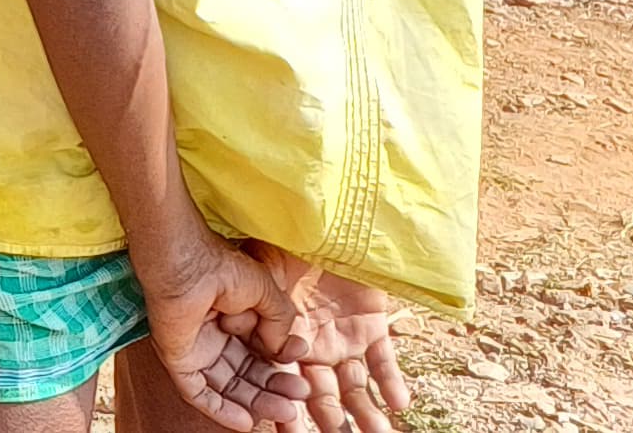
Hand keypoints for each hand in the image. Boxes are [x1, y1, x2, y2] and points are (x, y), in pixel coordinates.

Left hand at [133, 229, 315, 430]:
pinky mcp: (178, 359)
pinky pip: (197, 393)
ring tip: (286, 410)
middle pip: (247, 375)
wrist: (186, 260)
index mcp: (233, 319)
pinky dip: (221, 410)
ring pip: (227, 387)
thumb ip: (280, 323)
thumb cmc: (221, 266)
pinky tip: (246, 421)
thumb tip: (283, 352)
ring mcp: (195, 350)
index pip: (260, 352)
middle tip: (300, 396)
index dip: (282, 361)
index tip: (302, 356)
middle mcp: (214, 337)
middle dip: (274, 388)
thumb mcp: (265, 293)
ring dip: (256, 403)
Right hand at [249, 248, 412, 432]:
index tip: (285, 427)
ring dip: (367, 415)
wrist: (331, 220)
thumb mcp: (263, 269)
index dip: (284, 408)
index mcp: (285, 340)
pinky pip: (385, 362)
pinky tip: (400, 403)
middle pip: (321, 395)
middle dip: (328, 422)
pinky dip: (392, 382)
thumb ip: (253, 299)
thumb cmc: (286, 243)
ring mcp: (345, 340)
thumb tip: (233, 323)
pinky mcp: (373, 329)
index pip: (283, 383)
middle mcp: (314, 347)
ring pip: (355, 388)